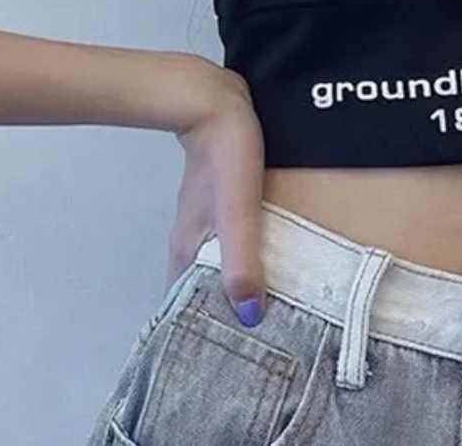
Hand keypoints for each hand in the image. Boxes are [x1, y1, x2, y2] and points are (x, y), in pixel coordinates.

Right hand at [165, 61, 267, 326]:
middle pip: (205, 289)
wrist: (216, 101)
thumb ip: (241, 263)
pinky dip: (247, 260)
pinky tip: (271, 263)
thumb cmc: (226, 159)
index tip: (231, 360)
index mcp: (188, 250)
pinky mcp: (221, 201)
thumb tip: (250, 317)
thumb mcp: (237, 214)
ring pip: (219, 266)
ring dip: (239, 287)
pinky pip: (231, 243)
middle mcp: (192, 241)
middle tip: (263, 344)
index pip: (187, 308)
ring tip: (273, 312)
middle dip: (227, 316)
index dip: (205, 334)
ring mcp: (205, 221)